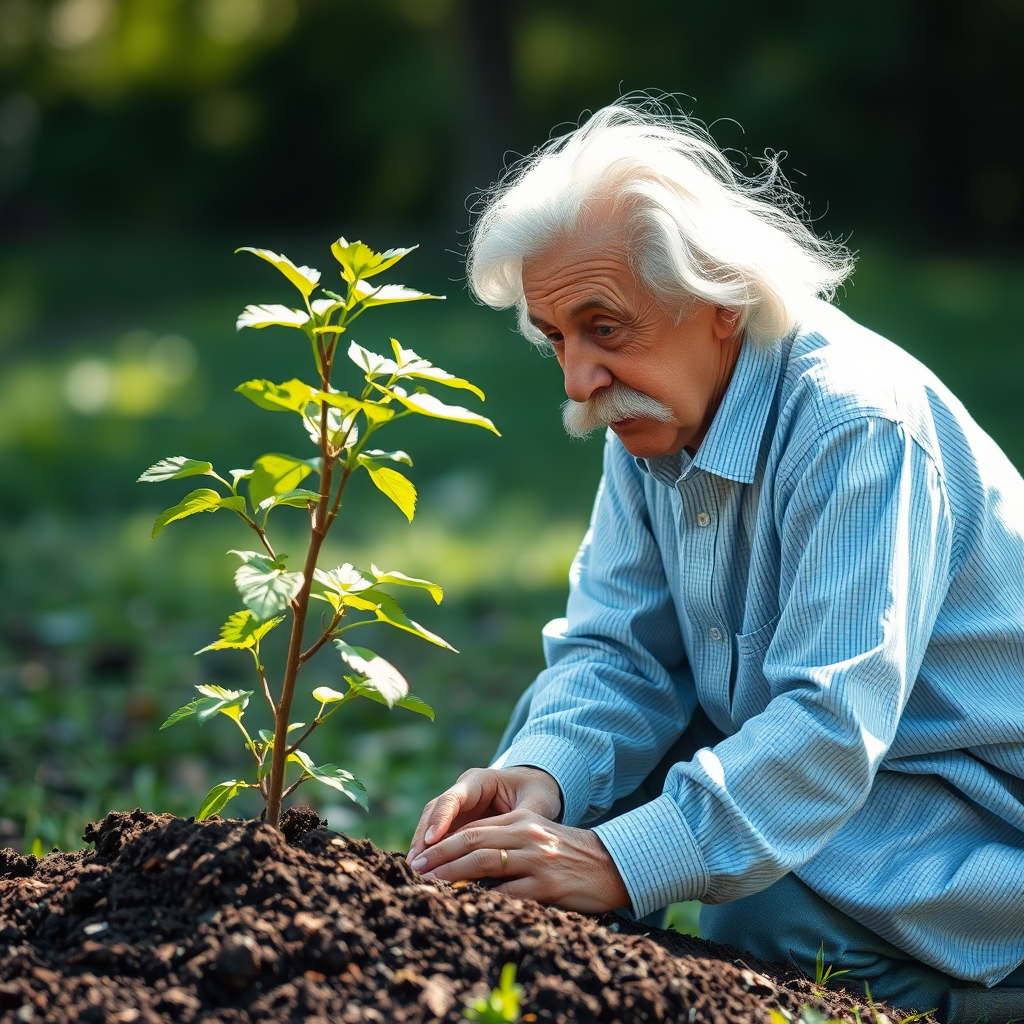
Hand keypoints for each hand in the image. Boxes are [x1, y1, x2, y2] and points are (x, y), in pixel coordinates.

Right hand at [408, 766, 561, 862]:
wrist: (535, 788)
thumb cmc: (538, 792)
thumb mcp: (537, 802)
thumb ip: (525, 822)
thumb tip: (516, 849)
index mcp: (479, 780)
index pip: (453, 798)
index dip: (441, 819)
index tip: (431, 840)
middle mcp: (462, 791)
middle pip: (434, 812)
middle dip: (423, 838)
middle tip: (416, 865)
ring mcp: (457, 808)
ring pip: (431, 825)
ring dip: (423, 849)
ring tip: (416, 873)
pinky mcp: (457, 824)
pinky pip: (440, 838)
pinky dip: (433, 854)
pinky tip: (428, 873)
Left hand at [408, 807, 630, 913]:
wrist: (611, 865)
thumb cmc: (568, 854)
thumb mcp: (536, 837)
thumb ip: (506, 840)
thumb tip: (466, 857)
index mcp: (521, 821)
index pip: (474, 828)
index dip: (444, 842)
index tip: (422, 856)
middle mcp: (526, 835)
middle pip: (473, 841)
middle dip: (440, 856)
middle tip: (416, 869)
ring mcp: (536, 859)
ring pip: (485, 863)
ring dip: (453, 875)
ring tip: (431, 885)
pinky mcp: (547, 885)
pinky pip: (509, 892)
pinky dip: (485, 898)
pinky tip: (468, 904)